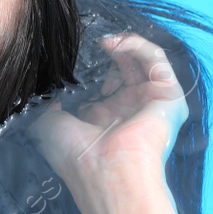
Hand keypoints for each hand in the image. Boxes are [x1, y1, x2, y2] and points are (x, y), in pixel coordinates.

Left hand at [28, 33, 189, 193]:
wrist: (105, 172)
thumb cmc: (75, 156)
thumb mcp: (47, 125)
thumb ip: (45, 105)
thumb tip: (44, 90)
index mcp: (102, 120)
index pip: (101, 85)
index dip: (88, 67)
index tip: (71, 56)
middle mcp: (128, 111)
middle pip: (123, 70)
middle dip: (108, 54)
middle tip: (90, 44)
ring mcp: (149, 102)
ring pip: (142, 61)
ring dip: (123, 45)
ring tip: (103, 41)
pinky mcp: (168, 95)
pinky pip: (156, 60)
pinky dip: (137, 45)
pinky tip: (116, 43)